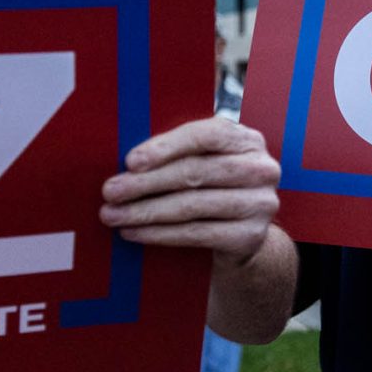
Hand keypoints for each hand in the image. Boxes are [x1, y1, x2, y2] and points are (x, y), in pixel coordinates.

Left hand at [102, 116, 279, 261]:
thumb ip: (178, 152)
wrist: (243, 234)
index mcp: (246, 139)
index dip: (166, 146)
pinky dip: (159, 234)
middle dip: (146, 183)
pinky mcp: (250, 236)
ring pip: (192, 205)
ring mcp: (260, 204)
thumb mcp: (205, 161)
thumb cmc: (212, 188)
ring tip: (114, 215)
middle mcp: (260, 168)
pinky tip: (134, 233)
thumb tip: (125, 160)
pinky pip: (197, 234)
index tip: (130, 161)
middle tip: (110, 191)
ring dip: (146, 211)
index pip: (206, 135)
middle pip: (196, 172)